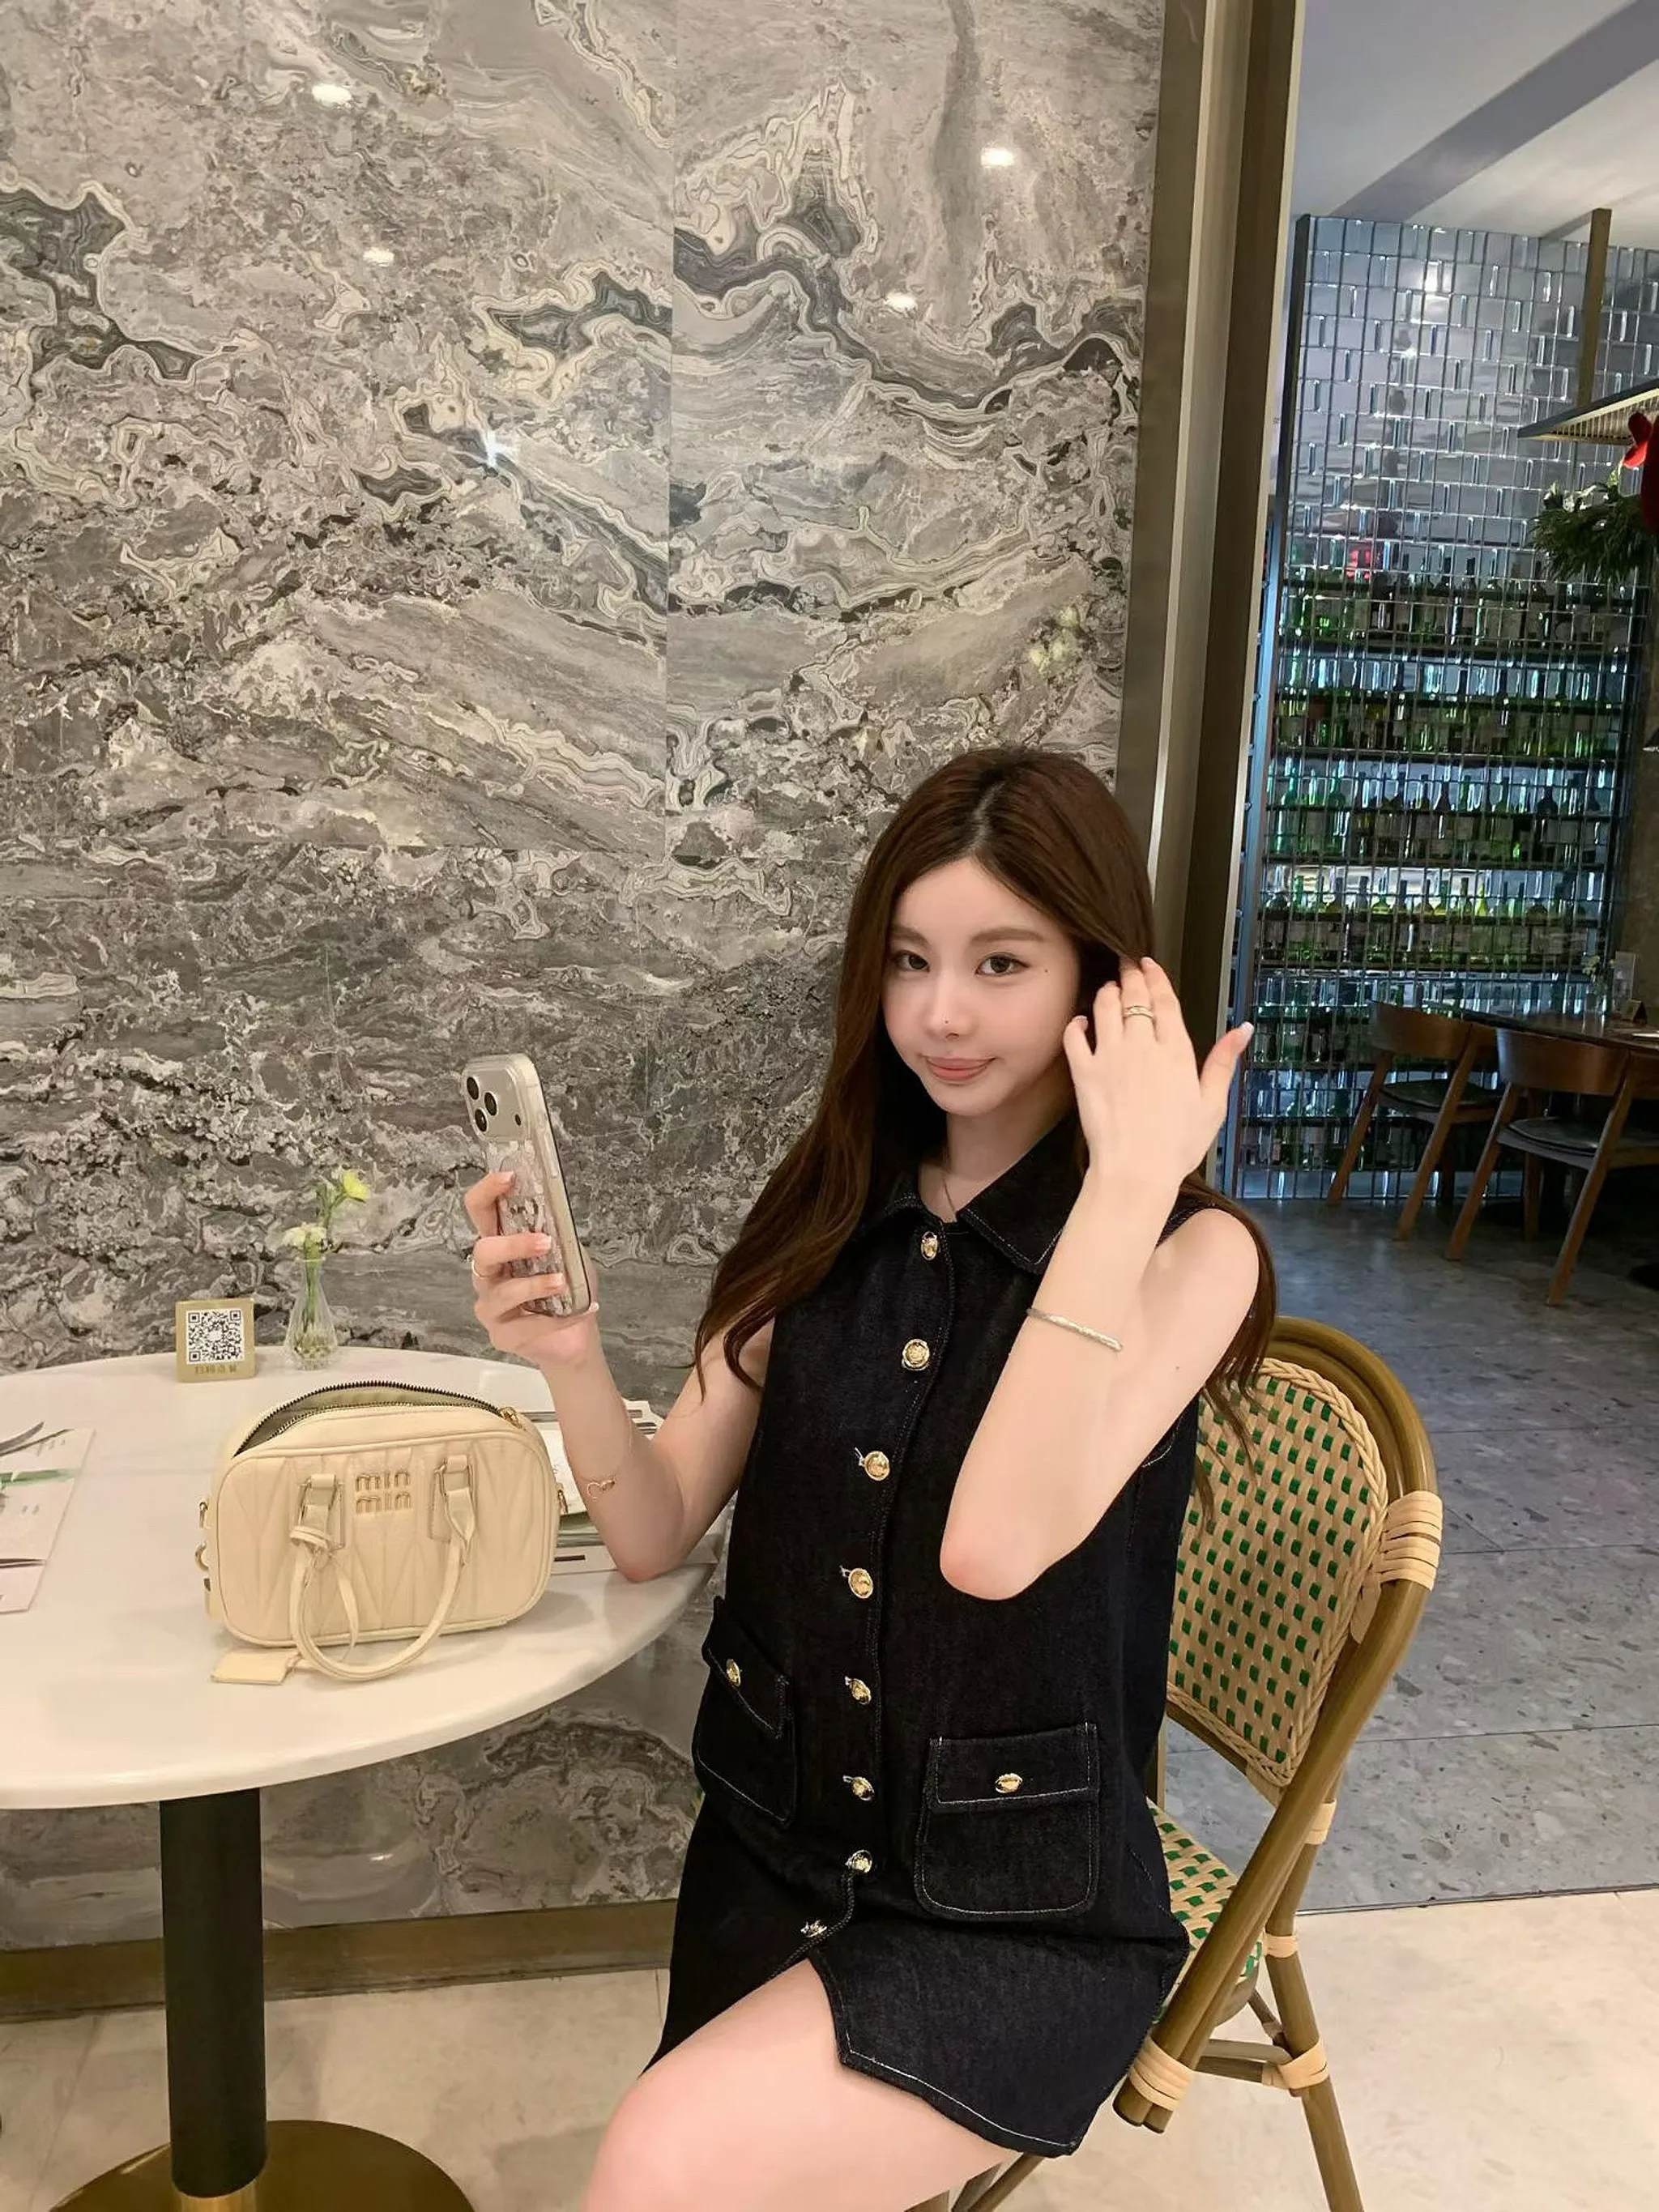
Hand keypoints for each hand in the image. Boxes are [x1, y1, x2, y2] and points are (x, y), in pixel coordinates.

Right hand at [463, 1170, 602, 1369]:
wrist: (575, 1338)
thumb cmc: (567, 1291)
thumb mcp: (569, 1255)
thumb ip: (559, 1234)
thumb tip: (557, 1213)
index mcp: (502, 1247)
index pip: (481, 1212)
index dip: (487, 1192)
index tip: (508, 1177)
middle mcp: (489, 1275)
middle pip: (482, 1251)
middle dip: (512, 1244)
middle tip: (544, 1242)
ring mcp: (491, 1306)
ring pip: (502, 1292)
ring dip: (534, 1284)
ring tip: (562, 1282)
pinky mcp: (502, 1335)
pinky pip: (525, 1325)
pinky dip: (555, 1319)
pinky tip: (579, 1312)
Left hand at [1061, 957, 1252, 1190]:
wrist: (1136, 1170)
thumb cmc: (1178, 1144)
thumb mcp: (1212, 1104)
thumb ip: (1223, 1061)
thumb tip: (1242, 1029)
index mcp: (1176, 1051)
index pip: (1164, 1000)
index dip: (1155, 977)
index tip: (1148, 963)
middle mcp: (1141, 1046)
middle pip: (1133, 997)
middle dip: (1130, 975)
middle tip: (1126, 965)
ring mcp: (1110, 1057)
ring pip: (1104, 1007)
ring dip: (1106, 992)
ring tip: (1109, 989)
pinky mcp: (1084, 1073)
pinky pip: (1074, 1037)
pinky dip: (1076, 1024)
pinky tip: (1080, 1022)